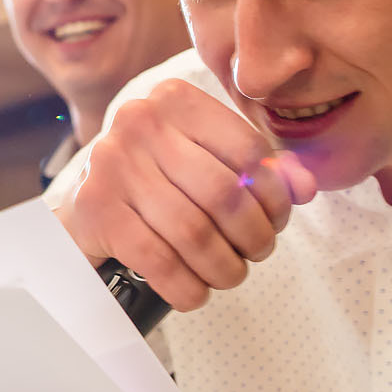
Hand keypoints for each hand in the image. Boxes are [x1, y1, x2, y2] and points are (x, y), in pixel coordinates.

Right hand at [55, 78, 317, 309]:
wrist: (86, 207)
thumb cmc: (159, 184)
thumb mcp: (208, 161)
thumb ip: (260, 169)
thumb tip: (305, 187)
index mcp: (176, 99)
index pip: (249, 150)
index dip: (276, 197)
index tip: (277, 222)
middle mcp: (140, 120)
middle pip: (225, 194)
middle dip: (254, 236)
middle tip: (257, 253)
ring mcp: (112, 162)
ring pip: (193, 232)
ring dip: (223, 267)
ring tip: (229, 274)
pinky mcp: (95, 208)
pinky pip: (158, 261)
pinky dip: (187, 287)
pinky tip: (195, 291)